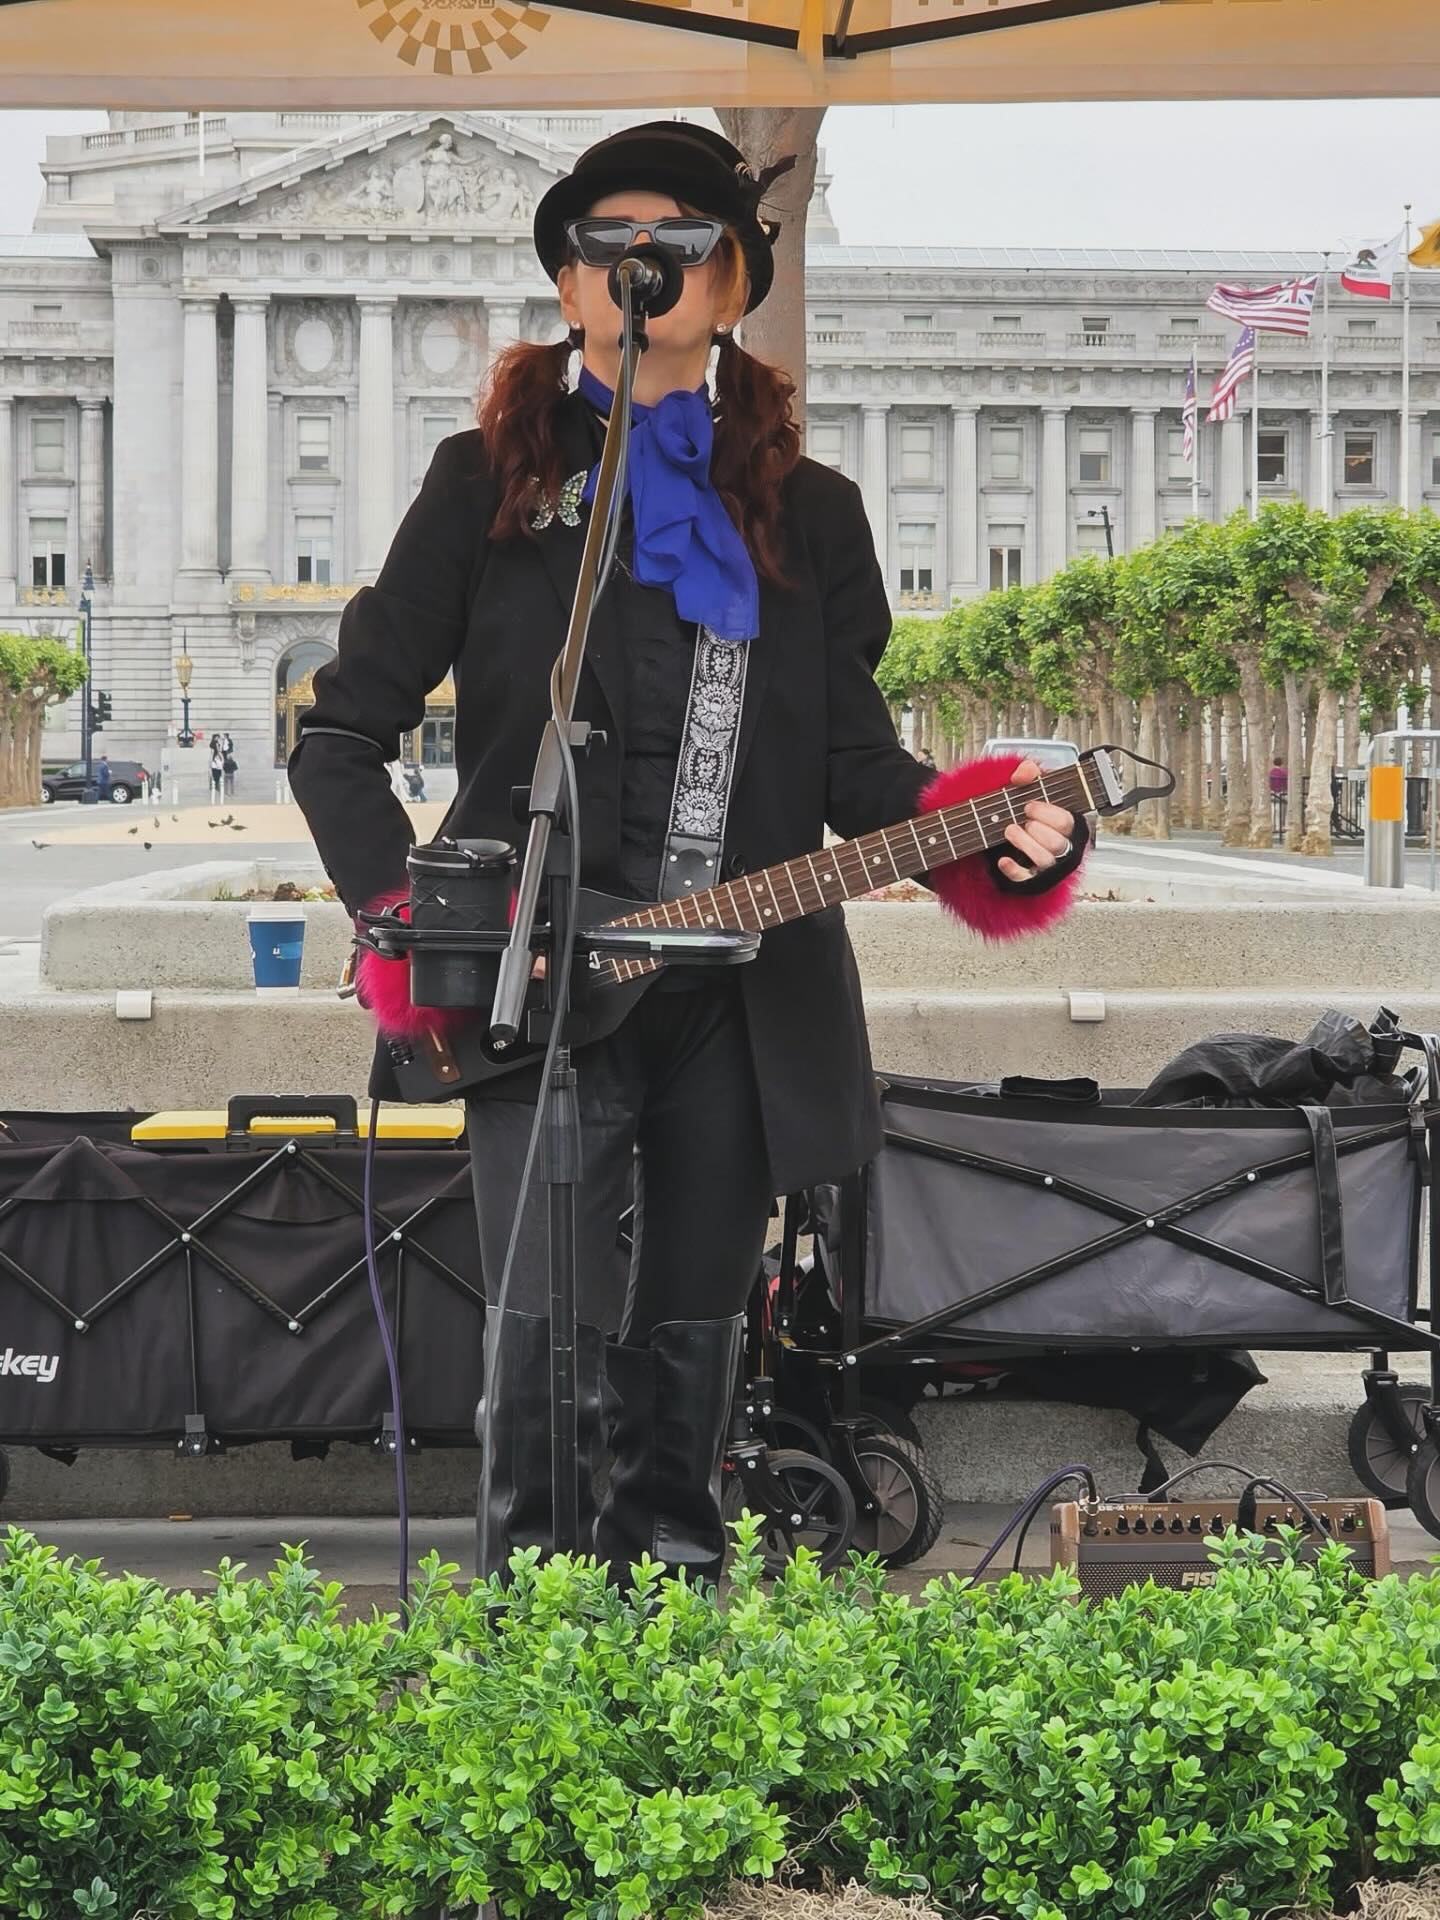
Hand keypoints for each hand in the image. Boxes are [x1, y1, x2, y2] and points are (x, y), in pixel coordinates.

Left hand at [996, 758, 1076, 882]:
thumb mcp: (1030, 789)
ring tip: (1010, 830)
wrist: (1012, 835)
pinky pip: (1025, 879)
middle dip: (1036, 828)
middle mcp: (1062, 847)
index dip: (1046, 813)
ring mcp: (1048, 866)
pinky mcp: (1031, 879)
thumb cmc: (1029, 812)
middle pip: (1057, 842)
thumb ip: (1029, 774)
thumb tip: (1024, 771)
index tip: (1029, 806)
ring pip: (1044, 860)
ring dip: (1025, 843)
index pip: (1066, 822)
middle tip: (1023, 819)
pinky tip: (1003, 860)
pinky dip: (1013, 869)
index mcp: (1068, 826)